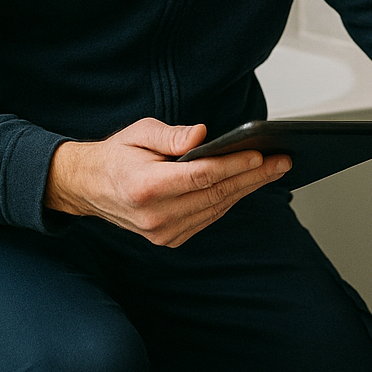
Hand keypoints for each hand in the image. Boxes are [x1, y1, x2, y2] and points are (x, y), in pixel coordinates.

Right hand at [43, 118, 290, 246]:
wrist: (89, 188)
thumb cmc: (117, 155)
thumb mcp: (139, 132)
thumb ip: (171, 135)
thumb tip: (202, 134)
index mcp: (144, 187)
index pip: (199, 176)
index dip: (232, 165)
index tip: (259, 154)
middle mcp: (153, 216)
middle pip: (214, 194)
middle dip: (253, 176)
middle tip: (282, 160)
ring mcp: (161, 232)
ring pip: (216, 208)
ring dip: (247, 188)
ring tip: (274, 169)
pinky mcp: (168, 239)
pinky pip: (208, 218)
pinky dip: (229, 200)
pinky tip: (248, 184)